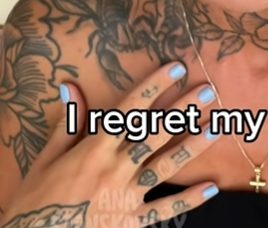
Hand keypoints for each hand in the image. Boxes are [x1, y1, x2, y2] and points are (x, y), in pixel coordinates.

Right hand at [0, 63, 220, 227]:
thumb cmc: (37, 200)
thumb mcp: (47, 157)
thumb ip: (68, 122)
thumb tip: (70, 86)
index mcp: (95, 148)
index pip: (131, 109)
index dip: (155, 86)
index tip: (176, 69)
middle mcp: (115, 168)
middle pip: (155, 132)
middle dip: (183, 110)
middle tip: (208, 92)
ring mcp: (125, 196)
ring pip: (165, 166)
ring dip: (192, 147)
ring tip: (215, 129)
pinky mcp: (131, 222)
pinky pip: (163, 210)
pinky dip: (188, 200)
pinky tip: (211, 189)